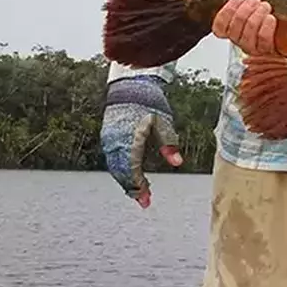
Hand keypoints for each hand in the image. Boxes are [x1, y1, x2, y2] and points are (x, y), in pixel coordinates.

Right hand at [99, 75, 181, 207]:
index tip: (146, 201)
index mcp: (130, 140)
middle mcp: (116, 143)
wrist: (130, 84)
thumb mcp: (164, 121)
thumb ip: (169, 143)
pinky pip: (113, 159)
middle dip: (132, 188)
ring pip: (115, 167)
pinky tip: (130, 175)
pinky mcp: (108, 136)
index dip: (139, 188)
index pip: (132, 171)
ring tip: (139, 191)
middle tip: (144, 201)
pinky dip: (121, 170)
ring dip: (126, 181)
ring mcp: (109, 140)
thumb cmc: (149, 101)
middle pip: (122, 173)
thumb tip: (178, 162)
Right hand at [212, 0, 279, 57]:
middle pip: (235, 27)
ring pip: (248, 33)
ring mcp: (251, 47)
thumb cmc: (266, 17)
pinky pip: (263, 40)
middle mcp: (239, 41)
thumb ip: (243, 0)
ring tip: (264, 6)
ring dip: (257, 16)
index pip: (219, 27)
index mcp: (231, 30)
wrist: (285, 32)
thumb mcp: (251, 6)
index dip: (226, 11)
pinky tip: (270, 18)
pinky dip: (266, 27)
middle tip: (254, 0)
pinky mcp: (266, 50)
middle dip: (246, 9)